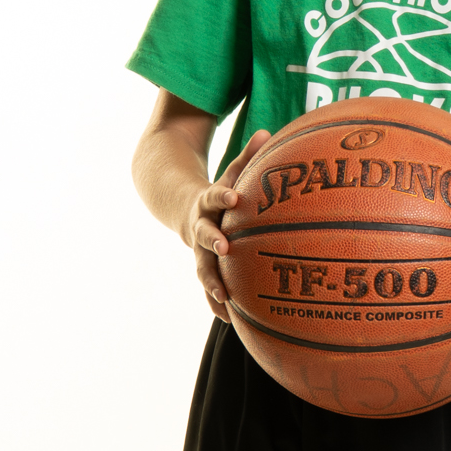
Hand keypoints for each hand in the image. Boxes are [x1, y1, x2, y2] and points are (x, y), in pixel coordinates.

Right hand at [186, 127, 271, 319]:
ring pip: (202, 268)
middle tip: (224, 249)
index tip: (235, 197)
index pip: (214, 197)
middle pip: (203, 236)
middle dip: (212, 242)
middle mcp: (200, 228)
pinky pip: (209, 287)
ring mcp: (199, 250)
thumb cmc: (221, 192)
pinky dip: (216, 302)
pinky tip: (228, 319)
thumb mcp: (231, 172)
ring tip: (224, 297)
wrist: (183, 209)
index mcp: (207, 203)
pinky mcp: (204, 266)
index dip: (223, 197)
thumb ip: (248, 155)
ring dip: (212, 282)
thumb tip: (268, 131)